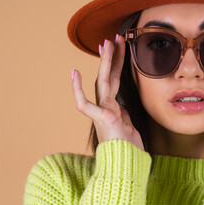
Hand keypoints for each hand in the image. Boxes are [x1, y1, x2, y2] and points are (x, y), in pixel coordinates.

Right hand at [72, 35, 143, 150]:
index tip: (115, 55)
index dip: (116, 68)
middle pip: (109, 77)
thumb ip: (124, 114)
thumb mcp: (129, 127)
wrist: (126, 165)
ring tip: (109, 42)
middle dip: (112, 58)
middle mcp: (107, 107)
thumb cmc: (128, 149)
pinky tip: (73, 73)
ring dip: (107, 61)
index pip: (115, 84)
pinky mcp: (101, 117)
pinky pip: (83, 102)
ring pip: (103, 81)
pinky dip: (77, 89)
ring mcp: (103, 111)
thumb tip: (122, 106)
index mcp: (114, 109)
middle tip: (113, 39)